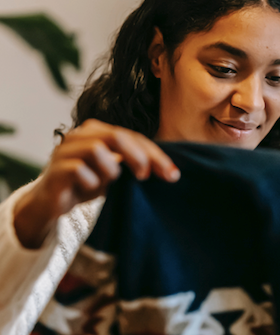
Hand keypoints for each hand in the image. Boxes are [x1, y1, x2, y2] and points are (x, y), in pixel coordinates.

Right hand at [13, 119, 179, 248]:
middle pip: (116, 136)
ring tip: (109, 181)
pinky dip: (91, 182)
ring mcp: (65, 151)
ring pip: (96, 149)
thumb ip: (134, 164)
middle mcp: (79, 136)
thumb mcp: (114, 172)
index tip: (173, 174)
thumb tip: (171, 171)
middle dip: (138, 157)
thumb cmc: (85, 184)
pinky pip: (79, 171)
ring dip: (110, 169)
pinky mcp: (56, 170)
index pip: (132, 136)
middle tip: (145, 176)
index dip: (155, 154)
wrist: (51, 202)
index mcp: (96, 131)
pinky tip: (91, 189)